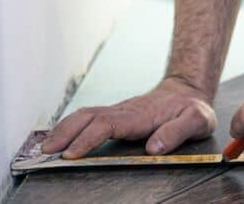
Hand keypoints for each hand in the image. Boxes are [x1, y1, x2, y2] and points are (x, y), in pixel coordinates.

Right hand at [42, 76, 216, 158]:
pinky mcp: (116, 115)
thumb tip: (153, 147)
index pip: (108, 124)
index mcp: (141, 115)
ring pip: (85, 115)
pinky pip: (88, 118)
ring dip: (63, 129)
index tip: (72, 153)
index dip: (88, 138)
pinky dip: (69, 126)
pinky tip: (58, 138)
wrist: (189, 91)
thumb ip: (178, 132)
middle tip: (46, 153)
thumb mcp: (198, 120)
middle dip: (65, 133)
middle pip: (88, 117)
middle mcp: (125, 111)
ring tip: (45, 148)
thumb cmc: (193, 109)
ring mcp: (118, 111)